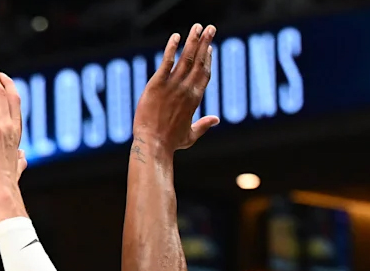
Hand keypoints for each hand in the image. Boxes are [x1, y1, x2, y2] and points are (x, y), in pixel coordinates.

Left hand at [132, 24, 219, 155]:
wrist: (153, 144)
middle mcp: (186, 89)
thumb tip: (216, 119)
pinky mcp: (157, 84)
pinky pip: (166, 61)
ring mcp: (172, 85)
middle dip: (205, 43)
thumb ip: (204, 125)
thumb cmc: (170, 143)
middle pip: (199, 61)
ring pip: (186, 58)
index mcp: (195, 100)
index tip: (209, 47)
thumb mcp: (190, 136)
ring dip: (193, 40)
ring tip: (198, 27)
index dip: (208, 59)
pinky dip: (172, 48)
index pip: (205, 74)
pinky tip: (176, 37)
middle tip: (210, 28)